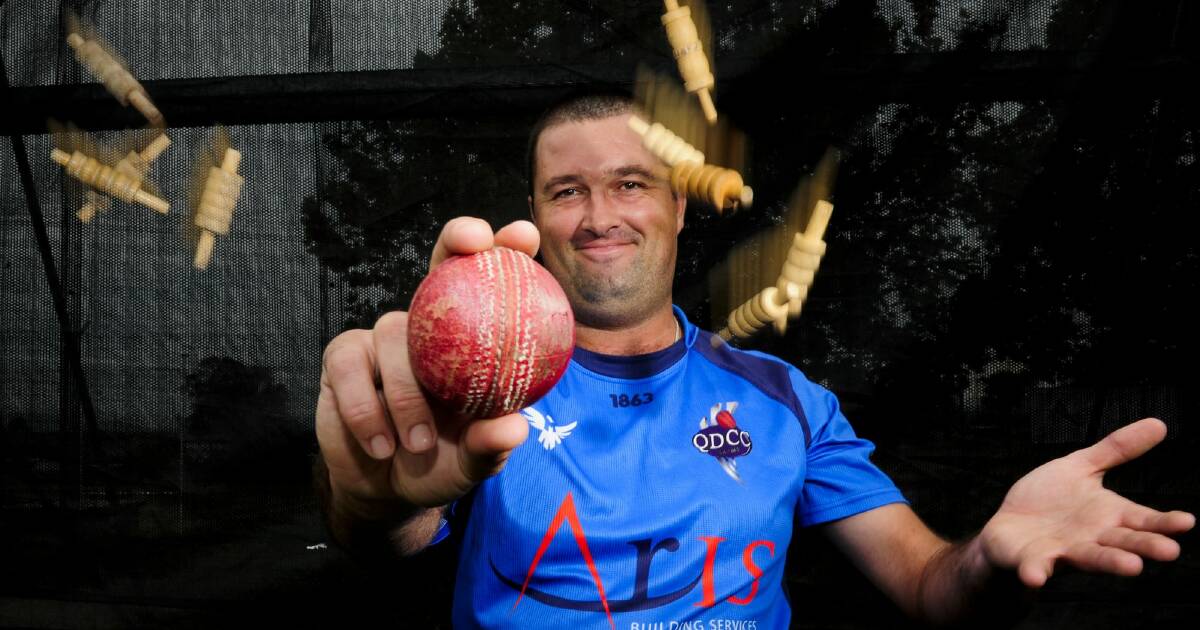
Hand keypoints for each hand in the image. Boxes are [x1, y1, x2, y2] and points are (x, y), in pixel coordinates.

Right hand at [315, 217, 540, 513]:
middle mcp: (427, 326)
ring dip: (407, 396)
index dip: (505, 249)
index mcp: (469, 339)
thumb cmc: (441, 463)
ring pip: (395, 335)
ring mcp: (383, 337)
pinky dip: (367, 412)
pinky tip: (381, 444)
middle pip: (439, 267)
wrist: (385, 491)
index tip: (522, 237)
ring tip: (418, 444)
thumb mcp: (472, 460)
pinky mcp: (343, 357)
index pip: (489, 285)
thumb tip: (514, 428)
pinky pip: (353, 370)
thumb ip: (489, 445)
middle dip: (456, 240)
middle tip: (473, 242)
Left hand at [979, 417, 1194, 586]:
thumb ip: (1116, 449)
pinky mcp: (1033, 560)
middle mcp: (1093, 537)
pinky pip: (1036, 567)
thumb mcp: (1080, 467)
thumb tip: (1159, 423)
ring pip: (1091, 558)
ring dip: (1111, 562)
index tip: (1187, 521)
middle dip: (1144, 546)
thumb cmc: (1049, 499)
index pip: (1142, 519)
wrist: (1009, 526)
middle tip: (1169, 550)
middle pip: (1124, 542)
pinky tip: (1036, 576)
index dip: (1164, 522)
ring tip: (1133, 567)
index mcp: (1108, 515)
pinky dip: (1036, 572)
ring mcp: (1064, 551)